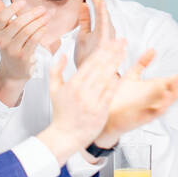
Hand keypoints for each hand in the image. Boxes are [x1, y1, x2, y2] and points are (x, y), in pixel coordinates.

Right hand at [0, 0, 51, 105]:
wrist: (12, 70)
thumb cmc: (10, 44)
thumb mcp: (3, 29)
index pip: (2, 16)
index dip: (13, 8)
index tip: (24, 2)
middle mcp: (2, 41)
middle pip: (18, 23)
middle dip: (33, 14)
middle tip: (43, 9)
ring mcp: (12, 50)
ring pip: (27, 31)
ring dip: (39, 22)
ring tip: (47, 16)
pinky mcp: (23, 57)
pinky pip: (33, 41)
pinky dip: (41, 32)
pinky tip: (45, 27)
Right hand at [36, 38, 124, 163]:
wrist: (66, 135)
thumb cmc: (61, 114)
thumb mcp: (53, 90)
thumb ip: (56, 70)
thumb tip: (63, 55)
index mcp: (73, 84)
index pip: (90, 62)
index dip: (102, 50)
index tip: (111, 41)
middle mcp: (83, 91)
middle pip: (101, 66)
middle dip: (113, 52)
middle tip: (122, 41)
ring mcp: (92, 100)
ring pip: (107, 77)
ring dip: (116, 63)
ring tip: (124, 52)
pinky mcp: (100, 110)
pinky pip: (110, 93)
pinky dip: (115, 82)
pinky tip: (121, 72)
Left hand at [73, 0, 113, 70]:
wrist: (90, 78)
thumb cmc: (88, 58)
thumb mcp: (83, 35)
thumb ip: (85, 21)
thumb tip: (83, 5)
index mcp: (99, 29)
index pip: (96, 10)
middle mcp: (105, 32)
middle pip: (101, 12)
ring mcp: (106, 39)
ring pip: (105, 19)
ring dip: (101, 5)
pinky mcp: (105, 46)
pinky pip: (106, 29)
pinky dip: (104, 17)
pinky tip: (102, 6)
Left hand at [91, 49, 177, 149]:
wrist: (107, 115)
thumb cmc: (121, 97)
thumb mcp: (132, 75)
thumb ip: (143, 63)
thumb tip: (153, 49)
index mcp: (158, 87)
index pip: (177, 77)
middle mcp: (159, 97)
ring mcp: (154, 107)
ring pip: (171, 99)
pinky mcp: (146, 117)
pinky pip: (158, 111)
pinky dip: (164, 104)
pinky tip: (167, 95)